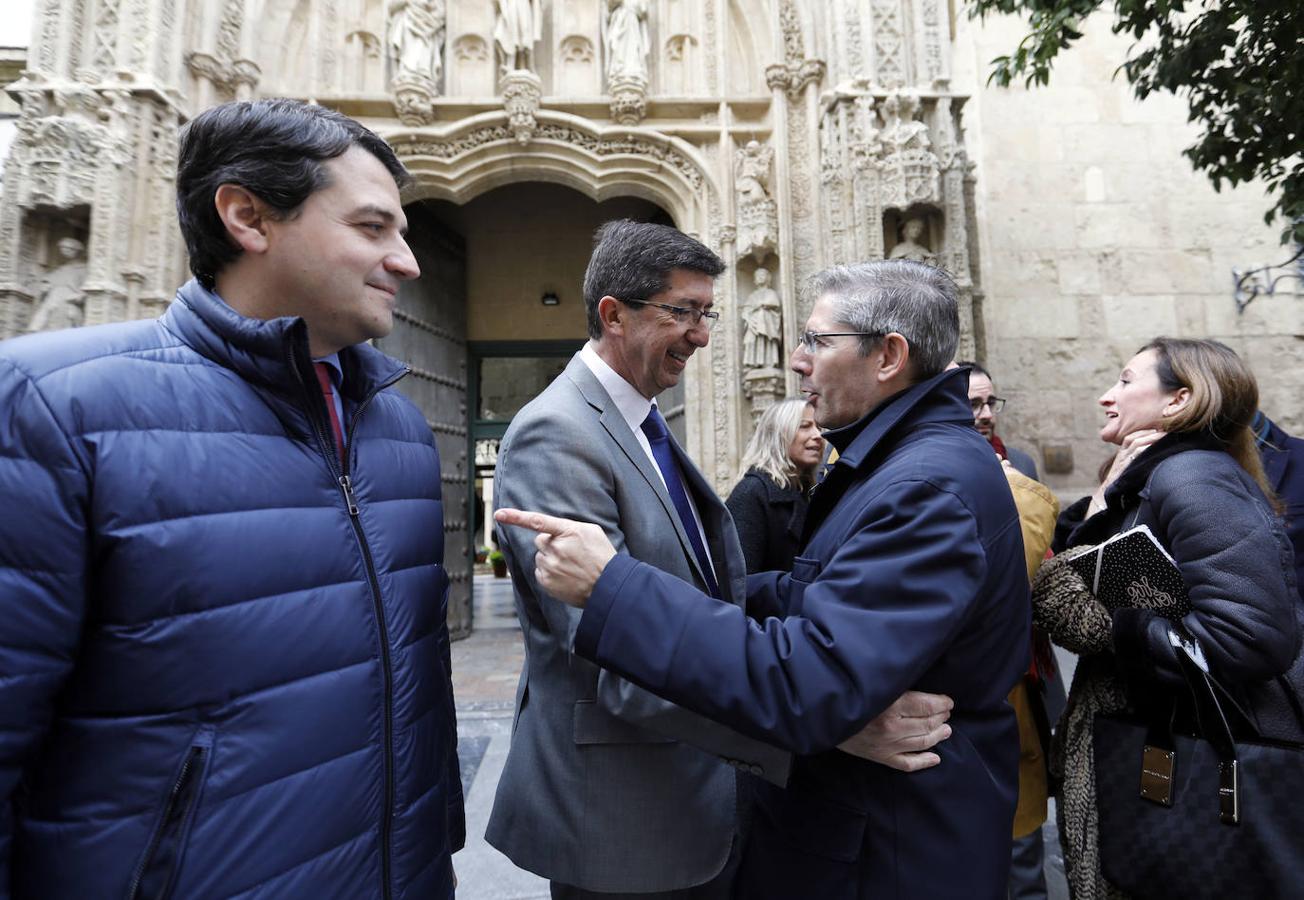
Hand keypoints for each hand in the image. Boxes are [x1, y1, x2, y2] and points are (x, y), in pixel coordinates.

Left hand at [494, 508, 615, 607]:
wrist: (607, 586)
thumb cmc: (601, 556)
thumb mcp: (591, 532)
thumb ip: (569, 527)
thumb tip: (551, 530)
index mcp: (568, 531)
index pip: (538, 521)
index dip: (516, 517)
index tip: (498, 514)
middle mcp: (556, 548)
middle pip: (540, 540)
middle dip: (550, 544)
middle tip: (569, 553)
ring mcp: (550, 566)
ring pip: (540, 557)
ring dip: (550, 559)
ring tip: (570, 567)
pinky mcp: (546, 581)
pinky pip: (539, 571)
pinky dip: (549, 573)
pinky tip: (565, 576)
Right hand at [837, 691, 953, 771]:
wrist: (823, 716)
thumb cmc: (848, 694)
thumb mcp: (872, 683)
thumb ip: (894, 683)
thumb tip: (918, 681)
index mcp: (891, 706)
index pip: (927, 705)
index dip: (942, 703)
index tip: (948, 700)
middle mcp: (892, 727)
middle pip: (928, 723)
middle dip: (942, 717)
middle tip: (946, 712)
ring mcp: (887, 745)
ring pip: (923, 742)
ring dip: (938, 736)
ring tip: (946, 730)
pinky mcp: (881, 757)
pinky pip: (908, 763)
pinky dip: (924, 761)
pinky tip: (935, 757)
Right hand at [1087, 428, 1164, 515]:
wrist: (1107, 498)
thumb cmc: (1120, 487)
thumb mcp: (1126, 472)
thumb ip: (1134, 463)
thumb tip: (1151, 458)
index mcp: (1120, 455)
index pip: (1130, 437)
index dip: (1143, 431)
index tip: (1156, 429)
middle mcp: (1120, 456)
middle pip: (1135, 437)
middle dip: (1151, 432)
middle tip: (1166, 429)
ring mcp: (1122, 461)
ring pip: (1136, 443)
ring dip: (1151, 437)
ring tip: (1165, 435)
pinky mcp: (1125, 467)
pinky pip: (1136, 453)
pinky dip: (1146, 447)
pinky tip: (1156, 446)